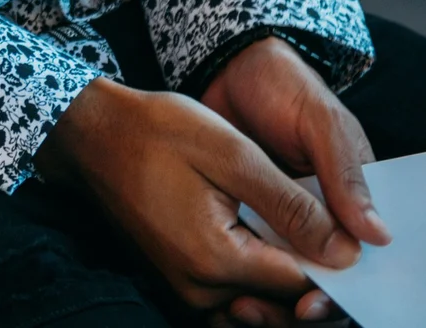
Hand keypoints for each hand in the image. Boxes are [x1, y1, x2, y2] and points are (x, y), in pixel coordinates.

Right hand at [37, 76, 360, 321]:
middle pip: (280, 305)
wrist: (91, 132)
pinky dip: (253, 280)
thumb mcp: (231, 154)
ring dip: (281, 281)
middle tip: (315, 226)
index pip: (300, 287)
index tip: (340, 231)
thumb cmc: (157, 132)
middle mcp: (200, 291)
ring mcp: (185, 290)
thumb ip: (289, 206)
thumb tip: (346, 252)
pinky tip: (258, 239)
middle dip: (309, 276)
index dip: (330, 263)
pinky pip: (230, 299)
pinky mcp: (177, 281)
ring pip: (257, 306)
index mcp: (216, 261)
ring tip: (286, 229)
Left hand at [201, 36, 388, 325]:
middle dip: (311, 299)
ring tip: (249, 308)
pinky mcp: (249, 212)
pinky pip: (253, 254)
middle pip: (327, 273)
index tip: (322, 301)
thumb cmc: (284, 84)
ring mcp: (284, 214)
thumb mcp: (319, 121)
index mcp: (352, 193)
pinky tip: (233, 294)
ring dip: (276, 297)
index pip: (362, 253)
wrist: (227, 65)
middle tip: (291, 311)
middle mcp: (322, 212)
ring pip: (288, 272)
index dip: (349, 285)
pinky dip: (247, 276)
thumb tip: (378, 236)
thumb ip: (344, 173)